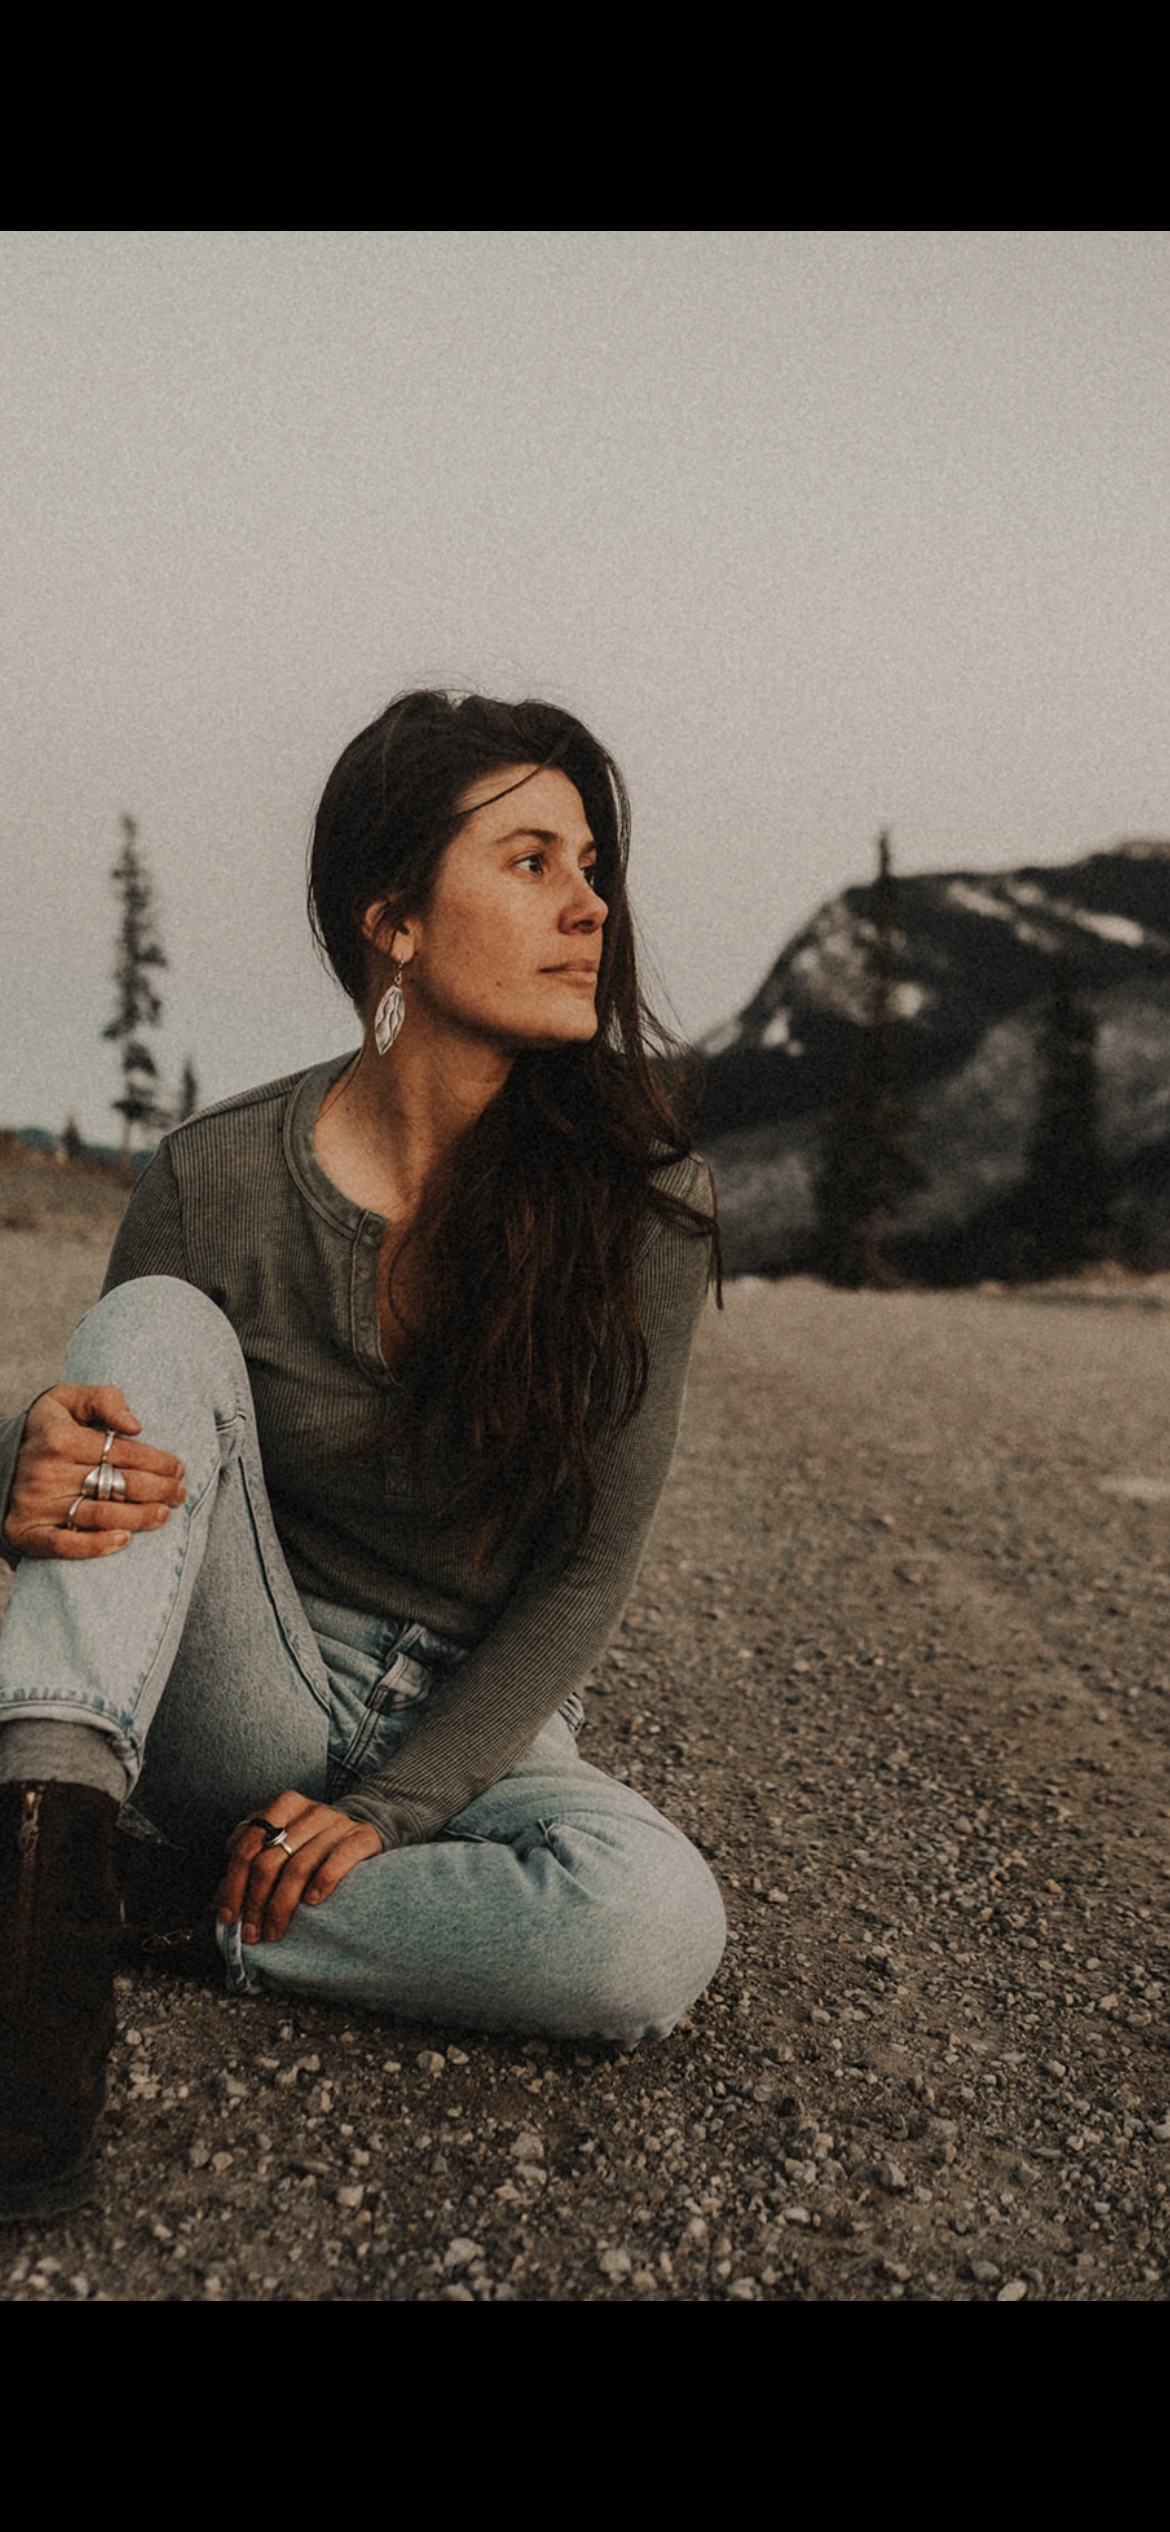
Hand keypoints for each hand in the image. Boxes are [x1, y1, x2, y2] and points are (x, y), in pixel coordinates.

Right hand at [2, 1384, 185, 1560]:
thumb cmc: (48, 1430)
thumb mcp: (68, 1400)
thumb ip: (104, 1399)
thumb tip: (136, 1426)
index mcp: (59, 1437)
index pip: (122, 1452)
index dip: (158, 1461)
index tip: (179, 1469)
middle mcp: (46, 1472)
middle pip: (118, 1483)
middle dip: (158, 1489)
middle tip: (180, 1494)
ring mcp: (37, 1505)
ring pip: (100, 1515)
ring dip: (139, 1517)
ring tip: (164, 1515)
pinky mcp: (29, 1533)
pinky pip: (66, 1545)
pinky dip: (97, 1546)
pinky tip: (124, 1540)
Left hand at [218, 1792, 383, 1944]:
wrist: (365, 1833)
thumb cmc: (316, 1842)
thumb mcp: (284, 1835)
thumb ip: (255, 1844)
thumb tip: (227, 1865)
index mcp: (284, 1806)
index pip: (248, 1846)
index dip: (234, 1884)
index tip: (229, 1916)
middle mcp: (309, 1811)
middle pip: (270, 1860)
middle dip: (255, 1902)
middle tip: (252, 1932)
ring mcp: (336, 1823)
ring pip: (298, 1866)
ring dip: (282, 1905)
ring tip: (274, 1931)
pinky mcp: (362, 1838)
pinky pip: (337, 1860)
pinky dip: (321, 1883)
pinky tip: (311, 1903)